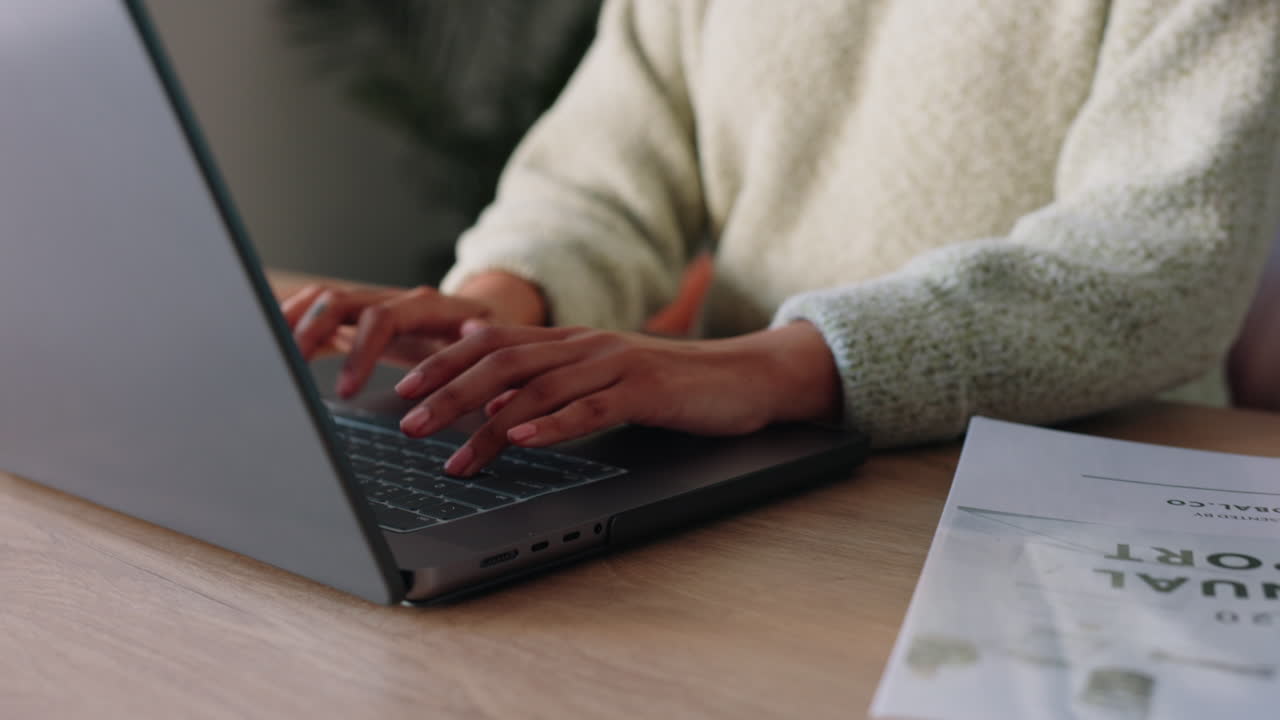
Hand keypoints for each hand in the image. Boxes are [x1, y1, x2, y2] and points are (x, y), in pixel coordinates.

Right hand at [280, 271, 547, 397]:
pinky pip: (317, 311)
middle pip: (340, 301)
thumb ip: (476, 348)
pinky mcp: (358, 317)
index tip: (346, 392)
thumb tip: (470, 339)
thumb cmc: (489, 340)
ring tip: (267, 355)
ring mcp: (372, 304)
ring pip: (322, 300)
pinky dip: (291, 322)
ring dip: (293, 323)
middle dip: (310, 333)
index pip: (383, 318)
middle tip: (290, 371)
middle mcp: (394, 298)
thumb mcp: (490, 346)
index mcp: (427, 305)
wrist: (487, 318)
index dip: (361, 351)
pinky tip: (268, 341)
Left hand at [392, 321, 841, 475]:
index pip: (491, 345)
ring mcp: (614, 365)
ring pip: (537, 388)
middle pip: (502, 363)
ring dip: (488, 422)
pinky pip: (591, 408)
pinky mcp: (645, 391)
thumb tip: (479, 351)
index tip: (402, 391)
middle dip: (448, 393)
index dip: (442, 365)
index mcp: (569, 341)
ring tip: (452, 452)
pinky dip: (552, 425)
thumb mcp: (599, 369)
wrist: (742, 375)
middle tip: (408, 424)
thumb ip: (545, 364)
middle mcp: (584, 346)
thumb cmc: (667, 383)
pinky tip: (522, 440)